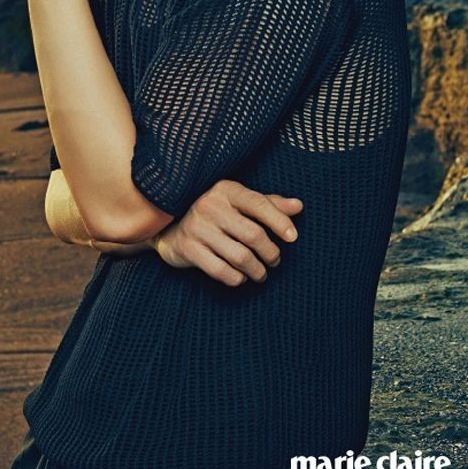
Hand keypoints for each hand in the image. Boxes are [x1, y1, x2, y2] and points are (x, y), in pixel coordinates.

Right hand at [152, 179, 302, 285]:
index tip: (293, 238)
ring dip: (257, 270)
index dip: (280, 221)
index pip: (259, 204)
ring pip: (239, 256)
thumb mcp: (238, 203)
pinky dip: (236, 278)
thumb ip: (268, 204)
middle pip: (253, 235)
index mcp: (226, 190)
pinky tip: (240, 277)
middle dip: (270, 253)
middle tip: (275, 260)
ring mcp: (197, 228)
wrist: (168, 225)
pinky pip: (220, 270)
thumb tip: (298, 206)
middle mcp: (210, 206)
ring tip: (261, 274)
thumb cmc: (214, 214)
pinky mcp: (188, 248)